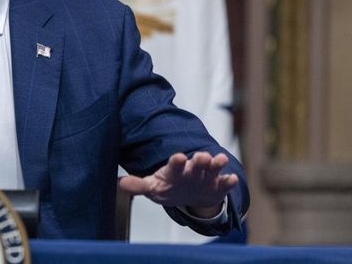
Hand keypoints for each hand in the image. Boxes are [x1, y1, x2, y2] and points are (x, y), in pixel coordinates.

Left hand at [118, 152, 237, 216]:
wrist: (189, 195)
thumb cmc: (169, 186)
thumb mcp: (153, 187)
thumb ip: (139, 185)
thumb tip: (120, 183)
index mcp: (175, 169)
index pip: (175, 163)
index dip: (176, 161)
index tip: (179, 156)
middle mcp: (192, 170)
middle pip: (195, 163)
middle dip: (199, 160)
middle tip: (202, 156)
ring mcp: (206, 177)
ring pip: (212, 168)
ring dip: (216, 164)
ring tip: (219, 160)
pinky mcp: (217, 186)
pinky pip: (224, 183)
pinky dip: (228, 181)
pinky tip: (232, 179)